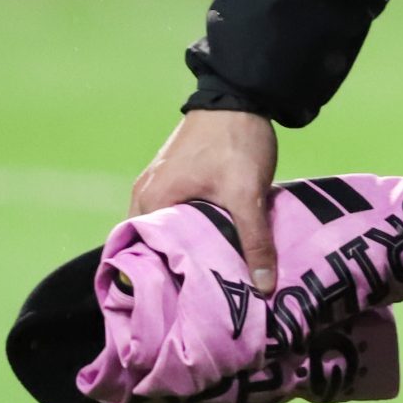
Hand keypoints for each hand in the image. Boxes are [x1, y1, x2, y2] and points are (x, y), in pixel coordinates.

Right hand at [130, 109, 279, 290]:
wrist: (242, 94)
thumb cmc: (236, 142)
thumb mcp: (247, 195)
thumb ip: (254, 242)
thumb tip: (263, 288)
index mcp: (151, 201)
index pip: (139, 258)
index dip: (157, 284)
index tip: (178, 308)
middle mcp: (144, 194)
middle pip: (151, 246)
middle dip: (172, 270)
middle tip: (196, 299)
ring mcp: (157, 182)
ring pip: (164, 230)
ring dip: (182, 249)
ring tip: (205, 278)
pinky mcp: (173, 174)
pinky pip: (173, 214)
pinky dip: (186, 230)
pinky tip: (209, 244)